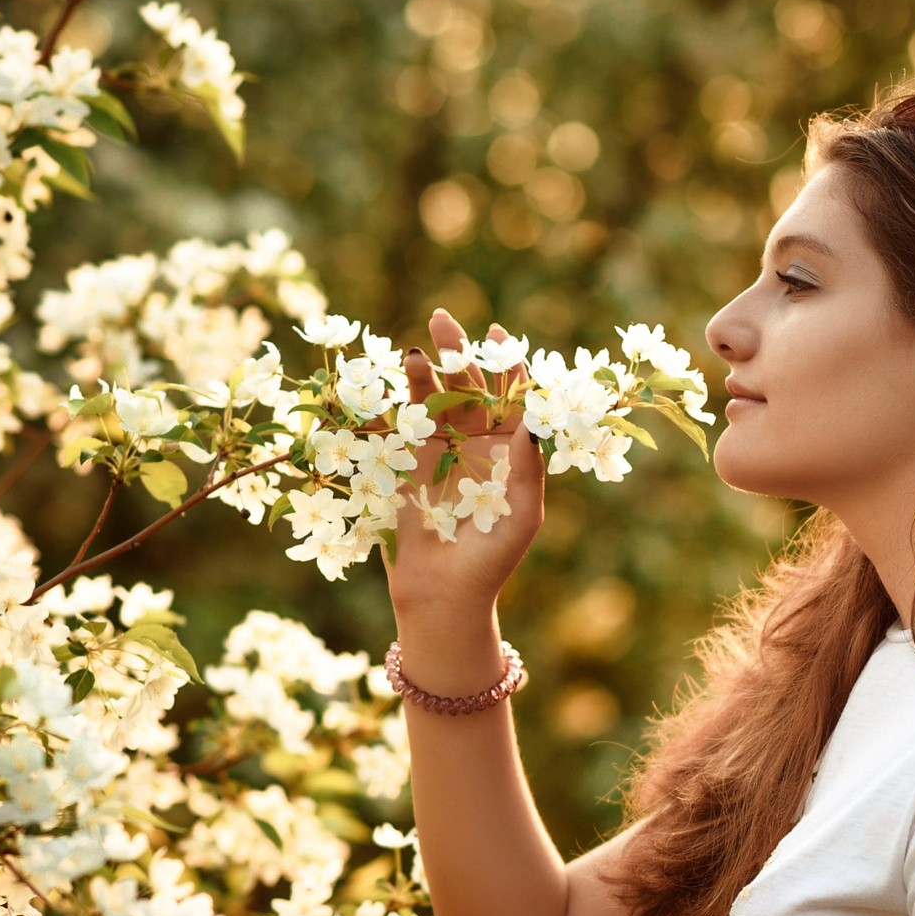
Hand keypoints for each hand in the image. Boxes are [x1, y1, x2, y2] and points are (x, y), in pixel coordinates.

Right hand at [383, 307, 546, 630]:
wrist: (442, 594)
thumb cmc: (492, 558)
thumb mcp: (522, 515)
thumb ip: (527, 468)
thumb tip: (534, 423)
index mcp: (509, 451)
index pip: (511, 397)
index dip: (506, 364)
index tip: (499, 333)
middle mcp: (473, 444)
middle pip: (467, 388)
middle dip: (457, 355)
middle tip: (444, 321)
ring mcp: (436, 452)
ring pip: (430, 401)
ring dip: (423, 376)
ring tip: (416, 355)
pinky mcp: (401, 467)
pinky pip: (395, 427)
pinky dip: (387, 403)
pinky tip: (381, 384)